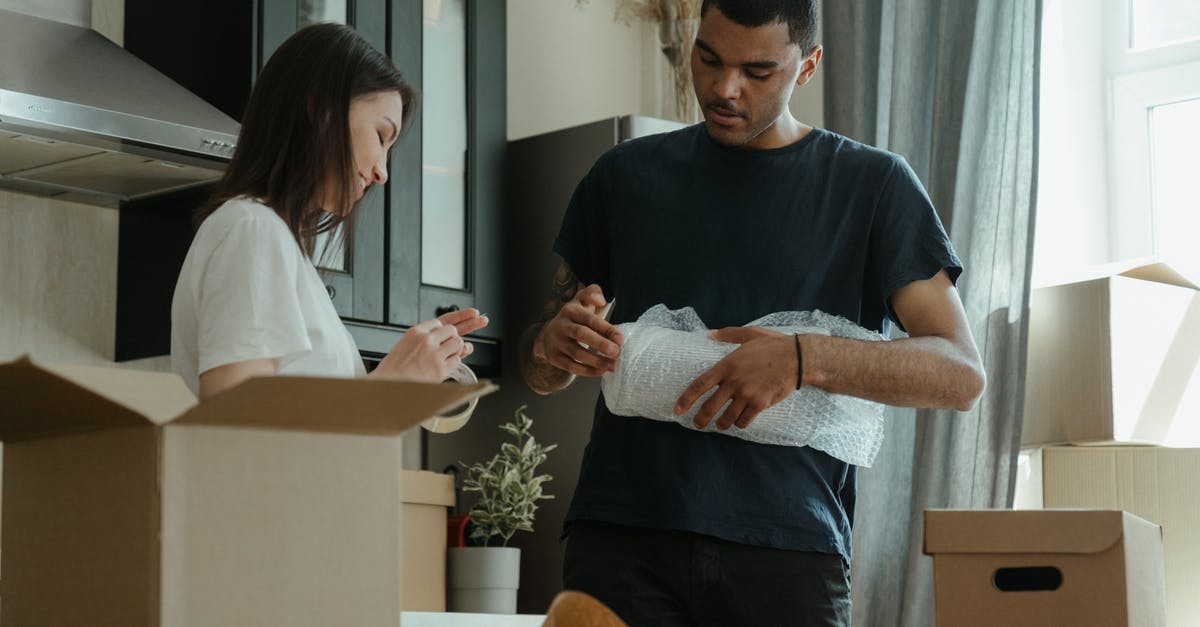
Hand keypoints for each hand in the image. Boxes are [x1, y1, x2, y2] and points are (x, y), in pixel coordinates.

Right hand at [371, 308, 487, 382]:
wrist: (387, 386)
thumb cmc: (394, 369)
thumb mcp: (405, 345)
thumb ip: (425, 339)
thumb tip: (445, 337)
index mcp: (415, 332)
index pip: (441, 321)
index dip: (455, 322)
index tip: (468, 318)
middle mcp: (426, 340)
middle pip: (452, 330)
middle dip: (453, 338)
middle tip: (449, 346)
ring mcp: (434, 354)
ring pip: (458, 343)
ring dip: (455, 350)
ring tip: (443, 358)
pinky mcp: (440, 369)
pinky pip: (457, 361)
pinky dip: (453, 364)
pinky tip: (443, 367)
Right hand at [533, 284, 622, 376]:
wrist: (549, 334)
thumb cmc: (574, 317)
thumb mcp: (581, 300)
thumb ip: (593, 293)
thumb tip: (601, 300)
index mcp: (571, 311)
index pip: (589, 319)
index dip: (606, 329)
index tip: (621, 339)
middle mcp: (561, 326)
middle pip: (581, 334)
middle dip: (600, 344)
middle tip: (616, 352)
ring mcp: (557, 343)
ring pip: (576, 353)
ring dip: (596, 361)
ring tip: (613, 365)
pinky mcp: (555, 358)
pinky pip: (571, 367)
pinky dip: (587, 371)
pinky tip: (601, 371)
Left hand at [674, 327, 797, 430]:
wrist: (797, 358)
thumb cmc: (773, 344)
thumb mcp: (749, 334)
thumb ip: (728, 335)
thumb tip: (709, 334)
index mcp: (727, 365)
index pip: (699, 385)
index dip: (686, 399)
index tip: (677, 410)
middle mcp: (734, 382)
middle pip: (710, 407)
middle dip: (701, 419)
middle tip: (697, 425)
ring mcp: (747, 394)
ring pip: (727, 417)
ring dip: (722, 424)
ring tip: (721, 425)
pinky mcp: (760, 403)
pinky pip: (745, 420)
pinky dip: (741, 423)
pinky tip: (740, 421)